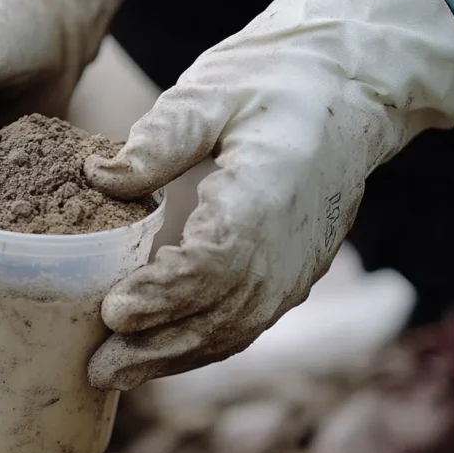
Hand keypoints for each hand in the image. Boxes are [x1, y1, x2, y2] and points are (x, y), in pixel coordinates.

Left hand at [85, 0, 453, 389]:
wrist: (356, 87)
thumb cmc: (278, 78)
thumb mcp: (215, 89)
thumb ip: (161, 136)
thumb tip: (97, 175)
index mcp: (270, 193)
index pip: (218, 263)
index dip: (166, 293)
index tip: (113, 310)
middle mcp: (291, 243)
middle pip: (222, 313)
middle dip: (157, 346)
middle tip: (97, 368)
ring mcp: (299, 264)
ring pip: (236, 329)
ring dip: (176, 357)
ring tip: (116, 374)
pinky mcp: (297, 271)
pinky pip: (249, 321)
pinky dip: (203, 344)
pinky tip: (160, 353)